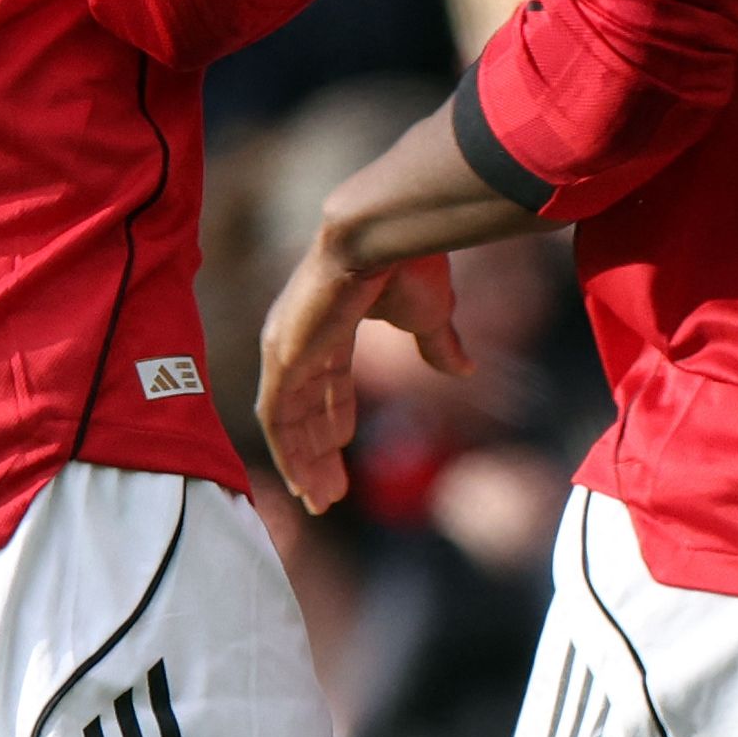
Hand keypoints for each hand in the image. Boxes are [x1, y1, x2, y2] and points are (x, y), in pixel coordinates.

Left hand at [258, 242, 467, 512]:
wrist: (386, 235)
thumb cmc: (408, 263)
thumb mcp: (429, 315)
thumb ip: (438, 343)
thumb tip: (462, 369)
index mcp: (330, 326)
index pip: (327, 383)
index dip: (335, 420)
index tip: (346, 451)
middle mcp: (300, 338)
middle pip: (304, 408)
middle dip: (317, 452)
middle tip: (331, 493)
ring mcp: (286, 347)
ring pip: (287, 420)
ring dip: (303, 462)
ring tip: (322, 501)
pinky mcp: (282, 356)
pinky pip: (275, 417)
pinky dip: (286, 451)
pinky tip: (302, 482)